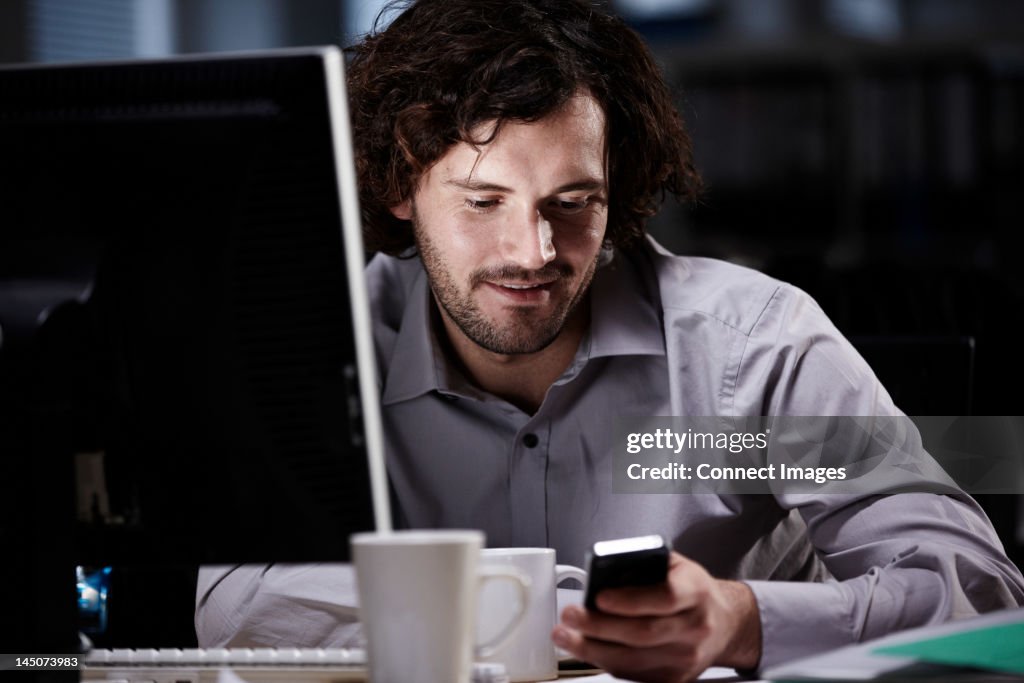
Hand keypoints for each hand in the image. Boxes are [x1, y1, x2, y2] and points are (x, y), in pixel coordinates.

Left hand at [552, 552, 760, 682]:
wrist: (723, 622)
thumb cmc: (693, 590)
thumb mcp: (675, 565)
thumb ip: (645, 563)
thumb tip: (604, 569)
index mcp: (695, 592)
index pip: (664, 598)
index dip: (630, 600)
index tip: (599, 597)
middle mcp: (694, 627)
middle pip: (643, 633)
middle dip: (599, 626)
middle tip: (570, 616)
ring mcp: (686, 657)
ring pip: (634, 659)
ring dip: (593, 649)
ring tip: (566, 636)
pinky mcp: (675, 678)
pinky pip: (634, 675)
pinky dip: (607, 663)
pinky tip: (588, 650)